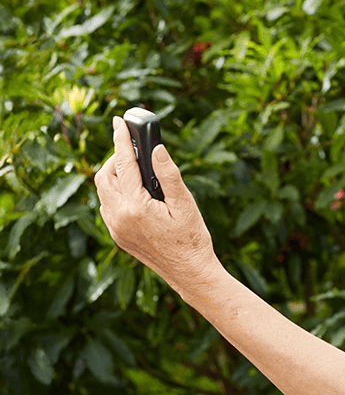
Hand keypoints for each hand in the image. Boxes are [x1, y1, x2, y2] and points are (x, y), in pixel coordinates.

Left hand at [94, 116, 218, 295]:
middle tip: (133, 149)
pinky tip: (134, 192)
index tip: (118, 121)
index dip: (121, 139)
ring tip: (135, 169)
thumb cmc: (192, 239)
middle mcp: (119, 217)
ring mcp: (115, 228)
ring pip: (103, 191)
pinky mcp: (117, 236)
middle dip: (115, 158)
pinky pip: (107, 206)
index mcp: (136, 206)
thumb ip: (169, 174)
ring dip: (114, 175)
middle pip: (105, 175)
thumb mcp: (185, 204)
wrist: (190, 273)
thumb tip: (156, 148)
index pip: (123, 163)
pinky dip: (115, 192)